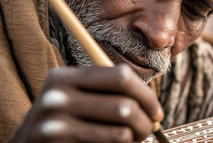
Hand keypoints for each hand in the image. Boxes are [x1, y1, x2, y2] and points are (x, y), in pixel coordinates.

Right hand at [10, 64, 162, 142]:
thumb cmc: (60, 123)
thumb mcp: (73, 97)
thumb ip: (105, 92)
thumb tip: (152, 105)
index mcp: (65, 76)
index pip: (121, 76)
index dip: (146, 94)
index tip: (156, 111)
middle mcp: (58, 95)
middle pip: (125, 105)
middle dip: (147, 121)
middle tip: (149, 129)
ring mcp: (56, 122)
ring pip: (122, 131)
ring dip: (137, 138)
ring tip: (134, 140)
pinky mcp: (59, 142)